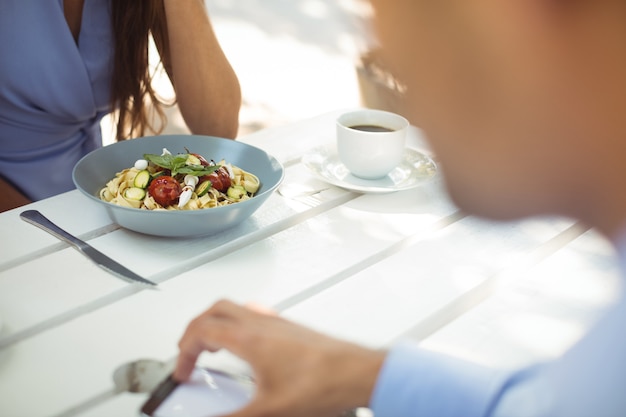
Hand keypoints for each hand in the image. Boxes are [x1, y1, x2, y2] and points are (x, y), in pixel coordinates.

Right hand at [174, 300, 385, 416]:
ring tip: (212, 346)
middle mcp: (262, 323)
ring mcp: (277, 322)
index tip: (183, 371)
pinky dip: (240, 324)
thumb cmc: (323, 383)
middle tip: (189, 351)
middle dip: (194, 329)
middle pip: (215, 310)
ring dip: (216, 323)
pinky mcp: (290, 327)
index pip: (201, 332)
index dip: (183, 352)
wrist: (357, 372)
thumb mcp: (269, 410)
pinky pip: (256, 314)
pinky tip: (248, 343)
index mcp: (250, 339)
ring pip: (236, 308)